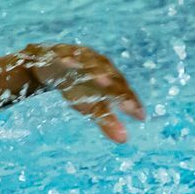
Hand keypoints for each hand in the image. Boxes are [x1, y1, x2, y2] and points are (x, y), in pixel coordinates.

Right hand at [22, 43, 146, 142]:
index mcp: (111, 78)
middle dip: (119, 90)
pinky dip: (67, 59)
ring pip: (90, 65)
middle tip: (128, 105)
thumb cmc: (79, 86)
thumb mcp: (92, 106)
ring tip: (103, 81)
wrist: (53, 62)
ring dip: (96, 71)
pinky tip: (67, 62)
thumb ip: (107, 121)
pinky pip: (64, 57)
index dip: (132, 103)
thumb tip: (124, 140)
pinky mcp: (62, 53)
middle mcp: (100, 66)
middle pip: (111, 78)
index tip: (141, 117)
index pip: (124, 91)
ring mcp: (82, 58)